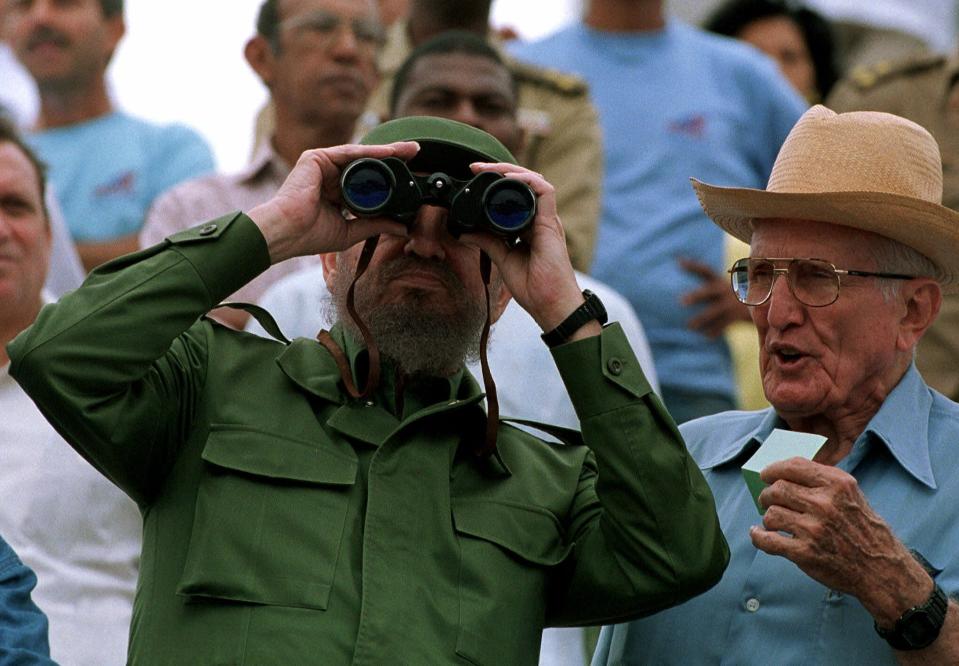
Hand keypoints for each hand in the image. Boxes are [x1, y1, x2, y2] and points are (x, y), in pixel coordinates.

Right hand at [248, 142, 419, 263]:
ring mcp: (323, 164)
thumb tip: (403, 228)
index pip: (368, 181)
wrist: (287, 232)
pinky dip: (370, 152)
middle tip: (416, 152)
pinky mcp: (316, 157)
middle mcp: (330, 175)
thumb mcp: (351, 230)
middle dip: (392, 157)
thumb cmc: (310, 235)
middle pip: (367, 164)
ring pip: (361, 155)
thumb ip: (376, 225)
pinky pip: (350, 152)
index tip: (410, 176)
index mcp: (336, 192)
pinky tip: (389, 152)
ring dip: (386, 151)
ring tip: (409, 150)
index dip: (389, 177)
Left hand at [459, 163, 586, 333]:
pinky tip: (509, 179)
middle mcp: (540, 220)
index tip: (473, 179)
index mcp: (529, 227)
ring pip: (534, 181)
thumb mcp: (503, 260)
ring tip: (489, 168)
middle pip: (523, 183)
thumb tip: (465, 232)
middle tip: (475, 168)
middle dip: (500, 171)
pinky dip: (528, 180)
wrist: (551, 305)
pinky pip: (545, 191)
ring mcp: (548, 220)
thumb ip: (488, 243)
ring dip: (511, 171)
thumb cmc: (534, 288)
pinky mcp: (552, 224)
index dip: (496, 183)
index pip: (514, 195)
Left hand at [679, 258, 750, 337]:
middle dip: (696, 296)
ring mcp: (732, 303)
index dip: (693, 266)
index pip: (705, 271)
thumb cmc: (734, 297)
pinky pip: (724, 324)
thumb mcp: (724, 288)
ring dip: (702, 318)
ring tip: (690, 326)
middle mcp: (726, 289)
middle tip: (681, 301)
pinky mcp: (737, 316)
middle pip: (709, 291)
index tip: (679, 262)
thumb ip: (709, 287)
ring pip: (714, 311)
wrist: (763, 305)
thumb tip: (684, 274)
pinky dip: (715, 331)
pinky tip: (706, 337)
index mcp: (720, 281)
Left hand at [752, 457, 931, 625]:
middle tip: (766, 500)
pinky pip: (767, 540)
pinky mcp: (804, 553)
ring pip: (771, 514)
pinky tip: (758, 533)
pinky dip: (757, 536)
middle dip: (767, 494)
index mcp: (837, 484)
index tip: (765, 474)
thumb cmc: (864, 530)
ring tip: (772, 521)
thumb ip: (823, 481)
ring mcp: (813, 529)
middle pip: (777, 489)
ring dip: (767, 517)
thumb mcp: (852, 495)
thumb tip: (785, 472)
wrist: (881, 569)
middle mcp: (825, 503)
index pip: (793, 466)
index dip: (773, 469)